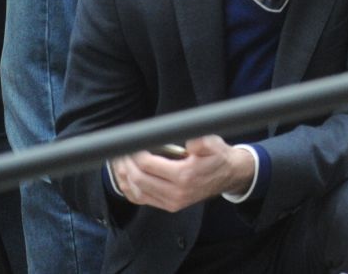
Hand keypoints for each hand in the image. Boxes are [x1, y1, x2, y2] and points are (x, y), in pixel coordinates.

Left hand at [107, 137, 255, 212]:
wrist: (229, 175)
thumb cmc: (218, 156)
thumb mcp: (214, 143)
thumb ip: (201, 142)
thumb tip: (190, 141)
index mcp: (184, 176)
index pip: (149, 165)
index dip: (135, 154)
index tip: (131, 143)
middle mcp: (176, 193)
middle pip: (139, 179)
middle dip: (126, 164)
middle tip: (119, 151)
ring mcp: (171, 202)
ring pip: (136, 191)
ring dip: (123, 176)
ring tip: (117, 162)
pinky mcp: (168, 206)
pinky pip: (141, 199)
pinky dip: (128, 188)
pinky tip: (123, 177)